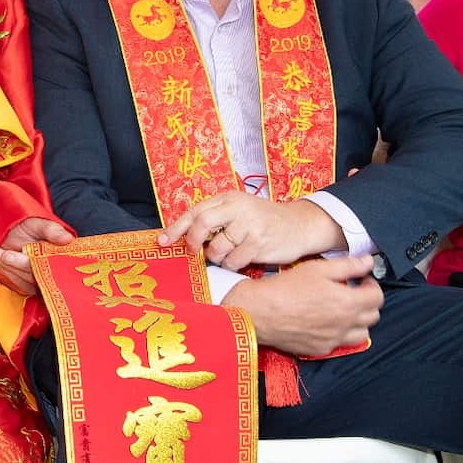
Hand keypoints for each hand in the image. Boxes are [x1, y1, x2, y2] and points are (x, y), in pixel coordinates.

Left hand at [0, 217, 75, 295]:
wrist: (11, 233)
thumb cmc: (28, 228)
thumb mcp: (40, 224)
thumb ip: (52, 230)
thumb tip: (68, 239)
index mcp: (61, 259)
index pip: (57, 267)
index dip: (42, 261)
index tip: (24, 250)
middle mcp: (52, 274)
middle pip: (39, 276)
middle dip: (18, 265)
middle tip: (5, 254)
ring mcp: (38, 281)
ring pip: (25, 283)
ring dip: (8, 269)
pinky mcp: (24, 286)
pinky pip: (16, 285)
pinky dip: (3, 273)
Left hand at [159, 192, 343, 269]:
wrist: (300, 225)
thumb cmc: (263, 219)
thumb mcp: (238, 209)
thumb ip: (215, 217)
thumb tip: (183, 236)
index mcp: (228, 198)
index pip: (195, 211)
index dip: (176, 228)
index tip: (162, 242)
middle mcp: (238, 208)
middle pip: (202, 224)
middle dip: (193, 242)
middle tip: (194, 251)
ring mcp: (249, 225)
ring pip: (217, 248)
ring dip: (216, 257)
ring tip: (227, 253)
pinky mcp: (259, 243)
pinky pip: (233, 261)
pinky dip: (232, 264)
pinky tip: (241, 258)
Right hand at [222, 256, 382, 356]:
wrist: (259, 311)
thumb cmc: (285, 288)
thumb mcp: (317, 268)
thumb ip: (348, 265)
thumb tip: (367, 262)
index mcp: (348, 303)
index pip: (377, 297)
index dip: (371, 285)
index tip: (361, 280)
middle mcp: (345, 324)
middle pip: (373, 316)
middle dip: (366, 302)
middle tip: (352, 292)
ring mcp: (334, 339)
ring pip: (362, 334)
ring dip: (357, 321)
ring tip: (342, 309)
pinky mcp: (321, 349)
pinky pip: (340, 343)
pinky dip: (339, 333)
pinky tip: (325, 322)